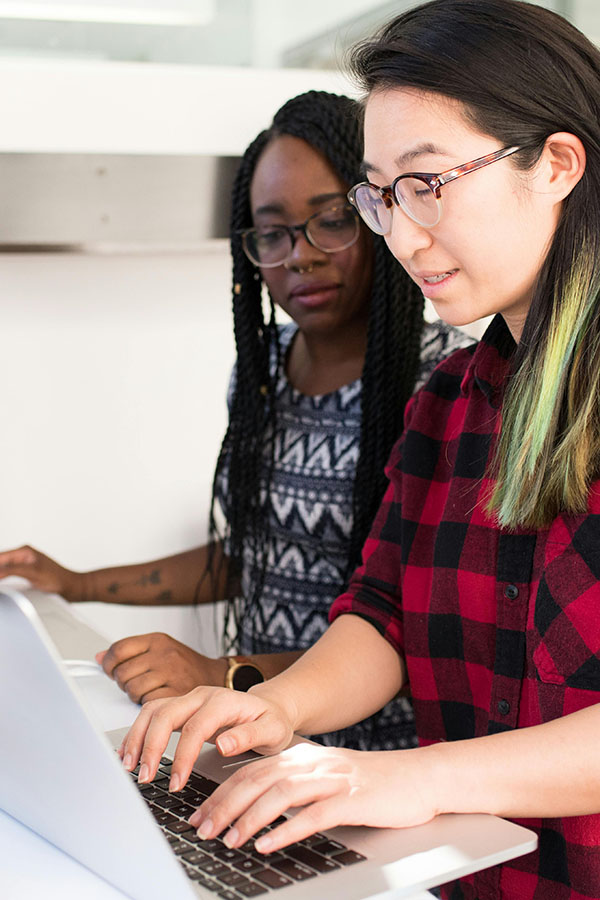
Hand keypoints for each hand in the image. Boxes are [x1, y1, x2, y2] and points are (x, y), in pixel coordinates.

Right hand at [0, 544, 82, 599]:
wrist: (71, 587)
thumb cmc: (58, 579)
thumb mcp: (33, 573)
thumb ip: (14, 570)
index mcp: (24, 551)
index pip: (0, 557)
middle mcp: (22, 555)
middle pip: (0, 562)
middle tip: (0, 587)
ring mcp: (23, 564)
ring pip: (3, 568)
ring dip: (0, 574)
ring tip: (1, 588)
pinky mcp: (25, 573)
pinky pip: (8, 574)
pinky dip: (3, 578)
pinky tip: (2, 586)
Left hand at [97, 633, 227, 702]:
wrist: (218, 678)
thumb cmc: (186, 665)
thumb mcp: (160, 648)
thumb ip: (130, 652)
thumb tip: (100, 657)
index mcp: (157, 640)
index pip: (118, 649)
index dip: (109, 663)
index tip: (109, 669)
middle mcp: (164, 654)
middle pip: (122, 672)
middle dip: (122, 682)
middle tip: (133, 683)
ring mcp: (170, 673)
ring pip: (132, 690)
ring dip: (134, 696)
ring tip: (147, 691)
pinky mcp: (175, 693)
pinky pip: (147, 703)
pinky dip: (148, 705)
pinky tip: (157, 698)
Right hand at [120, 685, 295, 787]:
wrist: (270, 708)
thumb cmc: (271, 721)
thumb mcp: (272, 731)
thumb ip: (249, 736)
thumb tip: (223, 745)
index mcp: (223, 702)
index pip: (194, 727)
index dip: (182, 755)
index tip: (176, 782)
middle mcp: (201, 696)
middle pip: (165, 713)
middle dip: (151, 746)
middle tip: (145, 777)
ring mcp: (189, 700)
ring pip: (153, 710)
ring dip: (137, 737)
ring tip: (129, 766)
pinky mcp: (181, 708)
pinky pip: (152, 715)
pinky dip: (138, 733)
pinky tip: (130, 753)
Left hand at [189, 743, 438, 852]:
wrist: (419, 778)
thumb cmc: (372, 784)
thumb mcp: (327, 777)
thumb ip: (295, 785)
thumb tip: (257, 805)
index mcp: (302, 757)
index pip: (251, 771)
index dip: (221, 793)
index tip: (198, 814)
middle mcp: (312, 763)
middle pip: (257, 780)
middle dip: (224, 806)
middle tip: (202, 829)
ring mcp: (332, 779)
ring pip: (279, 795)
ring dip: (249, 819)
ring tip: (229, 841)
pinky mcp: (351, 800)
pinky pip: (312, 815)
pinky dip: (286, 830)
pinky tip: (268, 845)